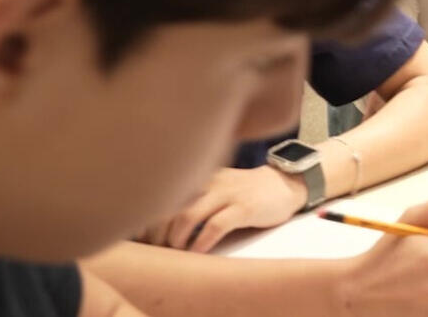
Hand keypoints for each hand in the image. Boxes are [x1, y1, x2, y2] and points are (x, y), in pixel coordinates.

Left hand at [138, 166, 305, 251]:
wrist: (284, 184)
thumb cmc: (244, 191)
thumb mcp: (217, 185)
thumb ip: (193, 195)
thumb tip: (159, 222)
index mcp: (202, 175)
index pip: (166, 193)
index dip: (149, 217)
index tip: (143, 235)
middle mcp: (211, 181)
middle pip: (172, 205)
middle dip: (159, 231)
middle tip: (158, 248)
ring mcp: (229, 193)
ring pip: (189, 214)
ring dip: (177, 238)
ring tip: (176, 251)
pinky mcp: (245, 207)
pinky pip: (216, 225)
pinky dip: (201, 242)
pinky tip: (197, 252)